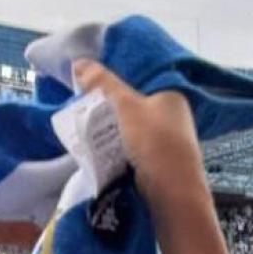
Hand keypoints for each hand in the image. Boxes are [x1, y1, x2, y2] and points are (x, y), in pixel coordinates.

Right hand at [71, 59, 206, 204]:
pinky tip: (97, 143)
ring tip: (84, 121)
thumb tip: (78, 62)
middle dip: (109, 106)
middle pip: (134, 105)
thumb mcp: (126, 106)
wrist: (172, 191)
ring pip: (131, 126)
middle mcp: (174, 116)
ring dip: (111, 127)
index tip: (88, 82)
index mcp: (172, 97)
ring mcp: (168, 139)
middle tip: (81, 102)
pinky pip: (132, 145)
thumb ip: (103, 84)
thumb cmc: (155, 141)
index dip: (115, 81)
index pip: (140, 81)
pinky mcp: (158, 160)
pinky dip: (117, 144)